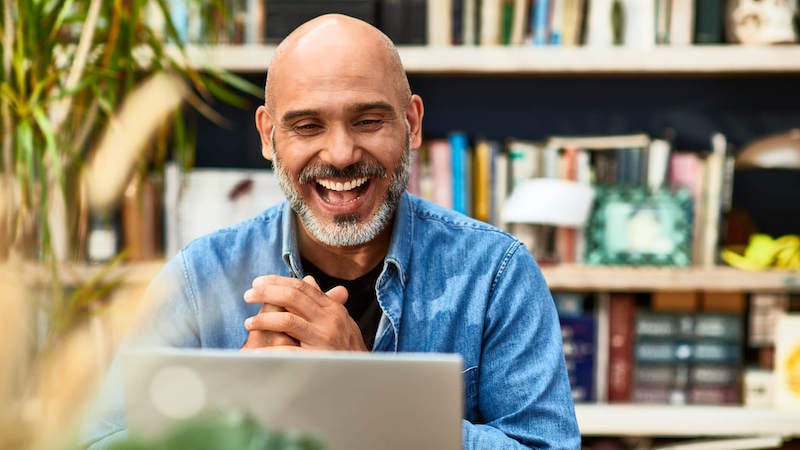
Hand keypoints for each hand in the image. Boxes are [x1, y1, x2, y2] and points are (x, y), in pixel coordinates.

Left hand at [242, 274, 366, 350]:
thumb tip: (308, 280)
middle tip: (248, 295)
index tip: (258, 282)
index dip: (278, 282)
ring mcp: (324, 339)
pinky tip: (255, 353)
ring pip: (288, 321)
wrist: (364, 374)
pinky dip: (269, 352)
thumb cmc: (349, 347)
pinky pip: (289, 351)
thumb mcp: (340, 320)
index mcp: (332, 308)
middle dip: (266, 293)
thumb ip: (323, 300)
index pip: (302, 287)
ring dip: (264, 320)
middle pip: (293, 297)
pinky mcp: (318, 358)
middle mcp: (329, 320)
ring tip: (249, 323)